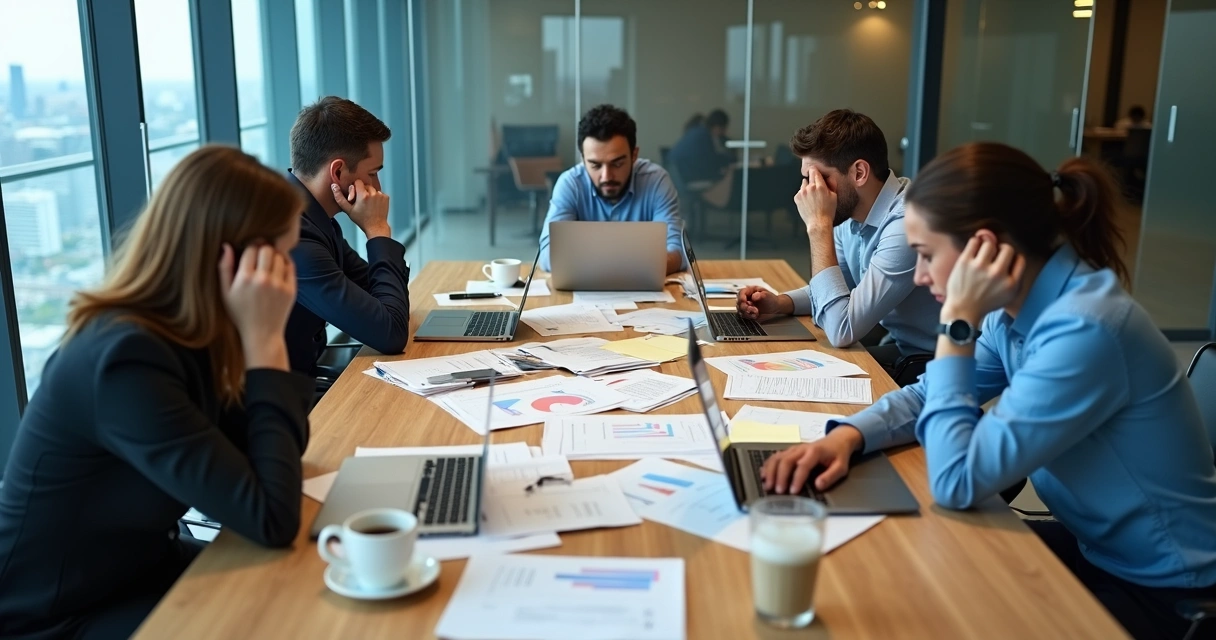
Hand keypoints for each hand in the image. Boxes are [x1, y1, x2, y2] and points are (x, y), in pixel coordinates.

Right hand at [218, 243, 295, 370]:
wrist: (262, 333)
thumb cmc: (241, 313)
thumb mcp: (225, 292)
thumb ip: (224, 268)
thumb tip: (226, 246)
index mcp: (245, 278)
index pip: (251, 249)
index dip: (250, 247)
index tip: (250, 252)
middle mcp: (263, 279)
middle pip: (267, 249)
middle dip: (263, 249)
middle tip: (260, 256)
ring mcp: (279, 284)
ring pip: (279, 256)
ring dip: (274, 256)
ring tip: (269, 264)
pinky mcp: (291, 289)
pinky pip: (290, 266)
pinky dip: (285, 263)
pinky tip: (278, 269)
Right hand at [331, 180, 390, 238]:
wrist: (376, 227)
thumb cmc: (362, 220)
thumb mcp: (348, 210)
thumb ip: (339, 197)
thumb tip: (334, 186)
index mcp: (363, 195)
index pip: (358, 182)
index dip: (355, 188)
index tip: (355, 196)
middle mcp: (373, 193)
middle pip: (365, 185)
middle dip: (362, 191)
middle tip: (361, 201)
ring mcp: (380, 195)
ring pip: (372, 189)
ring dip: (369, 194)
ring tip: (368, 204)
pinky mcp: (386, 197)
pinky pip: (379, 193)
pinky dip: (376, 197)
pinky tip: (374, 205)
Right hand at [736, 287, 789, 320]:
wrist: (775, 308)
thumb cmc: (771, 300)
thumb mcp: (767, 295)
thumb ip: (761, 295)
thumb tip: (754, 296)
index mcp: (750, 291)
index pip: (741, 292)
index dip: (741, 297)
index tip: (744, 301)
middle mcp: (746, 298)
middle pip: (739, 302)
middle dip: (744, 307)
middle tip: (753, 309)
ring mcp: (746, 306)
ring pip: (740, 310)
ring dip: (747, 312)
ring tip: (756, 313)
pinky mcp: (747, 313)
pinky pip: (744, 316)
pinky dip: (749, 316)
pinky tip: (755, 316)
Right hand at [760, 426, 861, 493]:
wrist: (837, 440)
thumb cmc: (838, 455)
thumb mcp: (841, 467)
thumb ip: (830, 476)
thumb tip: (818, 485)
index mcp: (815, 452)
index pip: (803, 465)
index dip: (797, 479)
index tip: (793, 492)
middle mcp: (801, 449)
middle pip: (786, 460)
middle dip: (780, 476)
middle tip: (778, 491)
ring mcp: (794, 449)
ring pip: (778, 457)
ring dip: (771, 471)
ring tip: (767, 485)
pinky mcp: (789, 451)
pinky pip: (775, 456)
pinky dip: (768, 466)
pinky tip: (764, 475)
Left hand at [794, 167, 835, 232]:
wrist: (818, 223)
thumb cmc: (828, 211)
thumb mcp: (834, 197)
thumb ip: (831, 185)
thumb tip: (829, 177)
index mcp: (820, 186)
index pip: (815, 171)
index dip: (815, 171)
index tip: (815, 172)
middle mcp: (810, 188)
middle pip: (809, 176)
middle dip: (812, 178)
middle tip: (816, 186)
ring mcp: (802, 193)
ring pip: (804, 184)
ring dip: (807, 186)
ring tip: (812, 196)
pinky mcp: (796, 198)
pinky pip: (799, 191)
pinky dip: (803, 194)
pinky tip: (808, 201)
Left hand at [942, 236, 1025, 322]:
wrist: (963, 310)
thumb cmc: (986, 302)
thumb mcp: (1009, 295)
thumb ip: (1016, 276)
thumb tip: (1015, 253)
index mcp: (1011, 283)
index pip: (1020, 258)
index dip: (1014, 257)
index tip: (1006, 261)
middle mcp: (997, 273)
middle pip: (1007, 248)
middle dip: (1002, 250)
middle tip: (994, 256)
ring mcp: (980, 267)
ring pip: (990, 243)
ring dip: (987, 246)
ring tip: (983, 254)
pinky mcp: (965, 262)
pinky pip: (974, 241)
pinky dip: (975, 242)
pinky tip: (974, 250)